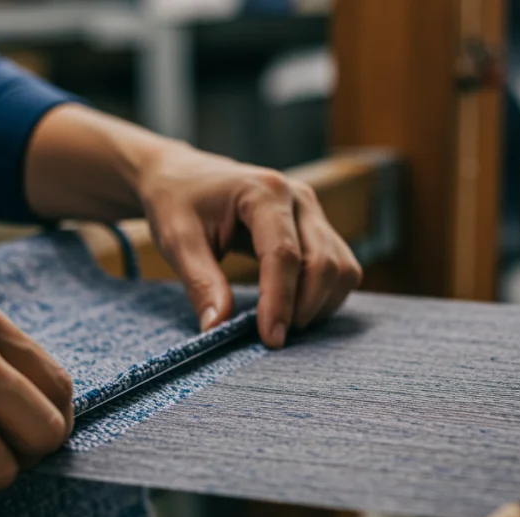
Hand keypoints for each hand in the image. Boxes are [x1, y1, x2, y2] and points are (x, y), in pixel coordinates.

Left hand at [138, 143, 362, 347]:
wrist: (183, 175)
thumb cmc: (177, 202)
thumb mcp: (177, 241)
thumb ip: (201, 283)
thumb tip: (218, 329)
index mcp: (263, 192)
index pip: (284, 255)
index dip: (280, 301)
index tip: (271, 339)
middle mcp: (298, 197)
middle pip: (323, 263)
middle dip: (304, 308)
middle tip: (272, 337)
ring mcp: (313, 211)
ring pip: (341, 268)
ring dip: (320, 304)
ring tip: (282, 322)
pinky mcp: (318, 226)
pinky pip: (342, 268)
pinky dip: (326, 295)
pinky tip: (294, 308)